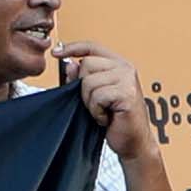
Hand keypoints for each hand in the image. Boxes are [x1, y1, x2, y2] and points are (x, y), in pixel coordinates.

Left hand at [56, 39, 157, 156]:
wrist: (134, 143)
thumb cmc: (115, 121)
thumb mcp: (93, 96)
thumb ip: (82, 79)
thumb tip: (70, 64)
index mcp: (118, 64)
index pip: (92, 47)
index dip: (72, 48)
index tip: (56, 53)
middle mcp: (125, 68)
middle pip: (86, 64)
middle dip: (83, 88)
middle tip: (97, 104)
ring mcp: (128, 79)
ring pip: (89, 82)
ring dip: (91, 103)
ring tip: (103, 112)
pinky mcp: (127, 93)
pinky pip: (97, 96)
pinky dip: (97, 111)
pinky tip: (107, 118)